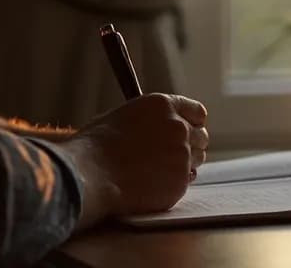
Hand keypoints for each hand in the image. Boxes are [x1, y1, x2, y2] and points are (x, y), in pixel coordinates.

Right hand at [60, 93, 207, 228]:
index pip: (197, 113)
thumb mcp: (122, 117)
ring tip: (156, 171)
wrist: (89, 176)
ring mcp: (182, 154)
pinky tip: (151, 185)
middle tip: (171, 156)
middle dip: (191, 146)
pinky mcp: (180, 180)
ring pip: (196, 160)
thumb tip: (155, 128)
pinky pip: (185, 182)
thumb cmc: (95, 147)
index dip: (192, 124)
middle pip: (201, 137)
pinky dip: (173, 185)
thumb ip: (148, 120)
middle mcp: (178, 127)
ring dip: (183, 165)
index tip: (187, 132)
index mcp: (163, 105)